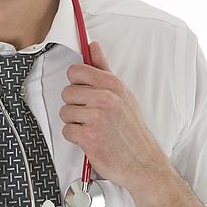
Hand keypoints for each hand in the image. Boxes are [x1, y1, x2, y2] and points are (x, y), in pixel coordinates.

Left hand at [60, 42, 171, 193]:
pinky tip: (90, 139)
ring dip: (75, 122)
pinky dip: (75, 137)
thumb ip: (103, 68)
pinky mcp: (88, 137)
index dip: (76, 82)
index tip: (83, 91)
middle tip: (91, 114)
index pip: (76, 71)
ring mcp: (96, 117)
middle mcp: (105, 98)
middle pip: (67, 92)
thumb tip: (92, 45)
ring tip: (92, 127)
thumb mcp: (122, 93)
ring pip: (65, 112)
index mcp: (112, 84)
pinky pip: (67, 130)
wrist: (142, 161)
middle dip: (76, 105)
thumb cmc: (131, 127)